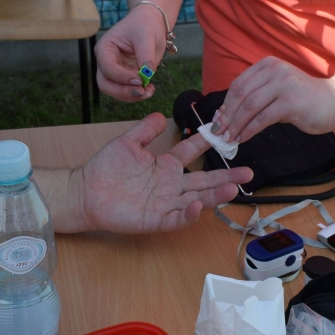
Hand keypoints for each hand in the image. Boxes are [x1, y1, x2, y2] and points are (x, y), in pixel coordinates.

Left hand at [78, 113, 252, 232]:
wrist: (85, 192)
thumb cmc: (105, 169)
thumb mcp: (128, 143)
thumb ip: (146, 130)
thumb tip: (162, 115)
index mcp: (166, 166)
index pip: (192, 153)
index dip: (208, 145)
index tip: (226, 135)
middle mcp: (171, 185)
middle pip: (204, 180)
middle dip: (226, 177)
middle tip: (248, 172)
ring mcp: (165, 204)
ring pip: (196, 199)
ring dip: (215, 196)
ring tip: (234, 189)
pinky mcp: (155, 220)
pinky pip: (176, 218)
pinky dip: (188, 214)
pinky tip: (198, 205)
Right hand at [94, 5, 166, 101]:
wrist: (151, 24)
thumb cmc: (144, 24)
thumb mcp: (146, 36)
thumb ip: (145, 55)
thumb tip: (147, 74)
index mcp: (105, 49)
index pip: (108, 67)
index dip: (122, 77)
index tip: (140, 80)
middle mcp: (106, 62)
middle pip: (106, 84)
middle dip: (122, 92)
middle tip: (141, 92)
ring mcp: (115, 71)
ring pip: (115, 91)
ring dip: (131, 95)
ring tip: (149, 91)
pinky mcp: (126, 77)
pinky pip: (127, 90)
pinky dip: (138, 93)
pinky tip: (149, 89)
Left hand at [212, 57, 334, 143]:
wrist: (334, 103)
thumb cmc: (301, 100)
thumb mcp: (276, 90)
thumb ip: (255, 96)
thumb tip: (226, 115)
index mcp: (268, 65)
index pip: (238, 84)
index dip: (225, 104)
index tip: (217, 120)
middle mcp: (275, 70)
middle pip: (241, 94)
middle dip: (227, 115)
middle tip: (218, 132)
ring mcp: (284, 84)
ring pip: (249, 106)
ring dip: (236, 125)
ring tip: (229, 138)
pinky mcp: (291, 102)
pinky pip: (262, 118)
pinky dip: (249, 130)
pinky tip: (243, 138)